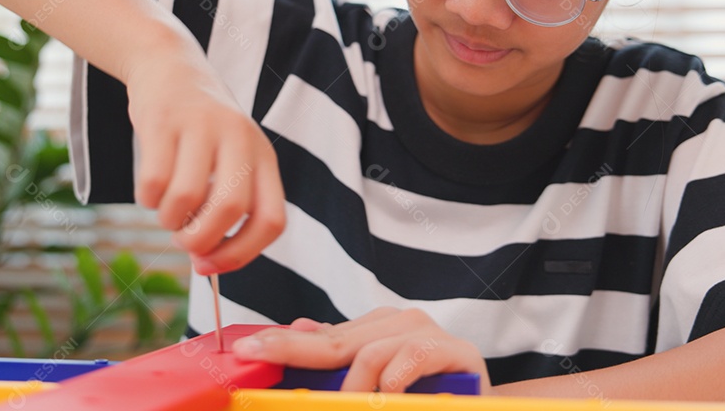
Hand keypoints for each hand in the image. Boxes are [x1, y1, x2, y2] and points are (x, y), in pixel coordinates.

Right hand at [126, 50, 285, 274]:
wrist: (170, 64)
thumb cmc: (201, 130)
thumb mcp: (230, 160)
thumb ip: (225, 208)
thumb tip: (204, 264)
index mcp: (263, 157)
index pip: (272, 220)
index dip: (243, 254)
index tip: (212, 265)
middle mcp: (239, 139)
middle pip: (230, 209)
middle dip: (201, 240)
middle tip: (184, 241)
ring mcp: (202, 126)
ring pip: (186, 198)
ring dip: (170, 221)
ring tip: (166, 212)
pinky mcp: (164, 120)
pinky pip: (153, 181)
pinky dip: (147, 201)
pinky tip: (150, 192)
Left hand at [231, 308, 492, 393]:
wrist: (476, 407)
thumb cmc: (423, 398)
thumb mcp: (371, 385)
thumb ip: (339, 360)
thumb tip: (298, 329)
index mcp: (377, 329)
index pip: (322, 336)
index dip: (283, 343)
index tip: (247, 350)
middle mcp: (400, 323)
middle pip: (338, 341)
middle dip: (296, 354)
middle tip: (262, 359)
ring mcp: (428, 333)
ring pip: (372, 353)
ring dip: (352, 388)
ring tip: (346, 405)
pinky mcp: (456, 350)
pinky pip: (414, 357)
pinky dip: (394, 380)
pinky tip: (387, 394)